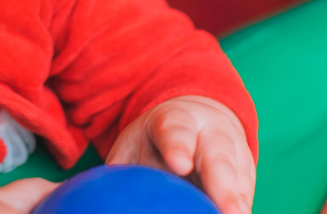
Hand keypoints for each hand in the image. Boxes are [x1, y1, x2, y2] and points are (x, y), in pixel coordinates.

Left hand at [106, 95, 254, 213]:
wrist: (199, 122)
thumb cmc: (156, 143)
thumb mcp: (134, 145)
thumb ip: (118, 170)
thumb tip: (79, 194)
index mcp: (176, 121)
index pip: (176, 131)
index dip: (178, 146)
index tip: (178, 164)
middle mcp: (212, 135)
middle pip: (218, 159)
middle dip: (223, 186)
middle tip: (227, 210)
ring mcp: (236, 157)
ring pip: (240, 182)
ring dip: (237, 203)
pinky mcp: (248, 180)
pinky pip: (246, 198)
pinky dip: (240, 209)